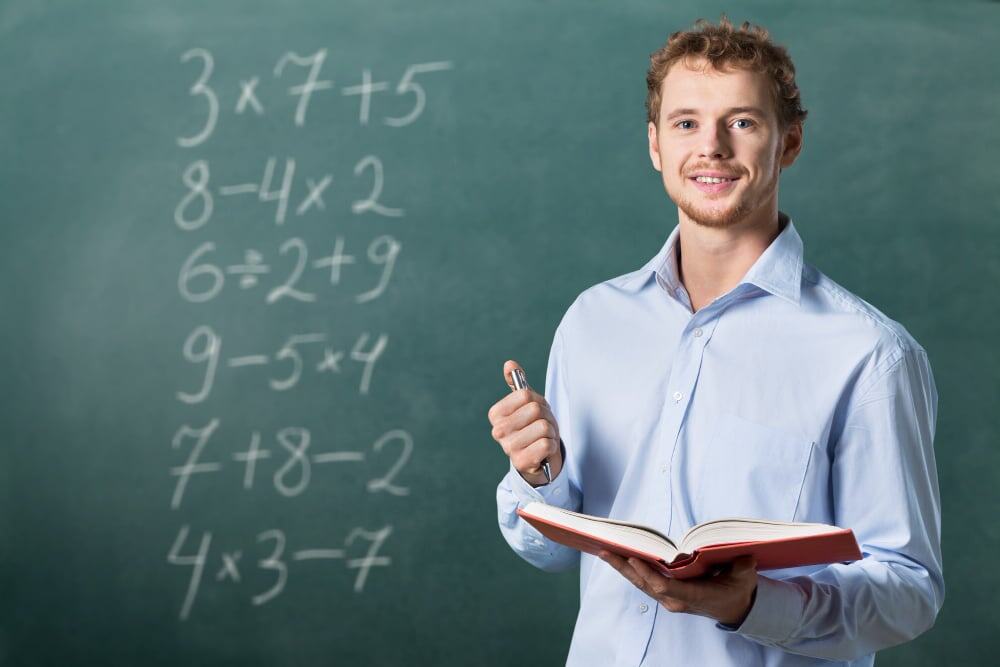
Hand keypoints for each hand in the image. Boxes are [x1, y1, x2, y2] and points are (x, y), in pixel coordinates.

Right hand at [487, 360, 563, 485]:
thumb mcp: (526, 403)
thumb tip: (509, 364)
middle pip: (536, 409)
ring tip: (543, 438)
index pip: (525, 395)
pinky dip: (552, 446)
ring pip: (543, 427)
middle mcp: (498, 431)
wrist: (538, 457)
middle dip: (547, 417)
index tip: (535, 412)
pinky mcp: (521, 462)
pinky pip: (547, 444)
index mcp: (495, 414)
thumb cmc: (532, 426)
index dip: (538, 401)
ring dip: (551, 432)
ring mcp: (508, 448)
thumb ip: (517, 383)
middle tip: (542, 426)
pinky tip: (544, 451)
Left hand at [599, 552, 758, 626]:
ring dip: (622, 567)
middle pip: (645, 584)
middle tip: (605, 550)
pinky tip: (618, 557)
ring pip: (641, 583)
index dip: (647, 573)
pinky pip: (644, 582)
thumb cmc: (738, 589)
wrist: (736, 607)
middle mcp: (676, 601)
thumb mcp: (744, 576)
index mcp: (693, 596)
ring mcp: (669, 599)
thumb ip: (741, 566)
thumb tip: (739, 554)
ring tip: (604, 551)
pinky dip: (631, 570)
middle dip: (624, 567)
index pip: (665, 587)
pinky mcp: (666, 595)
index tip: (633, 558)